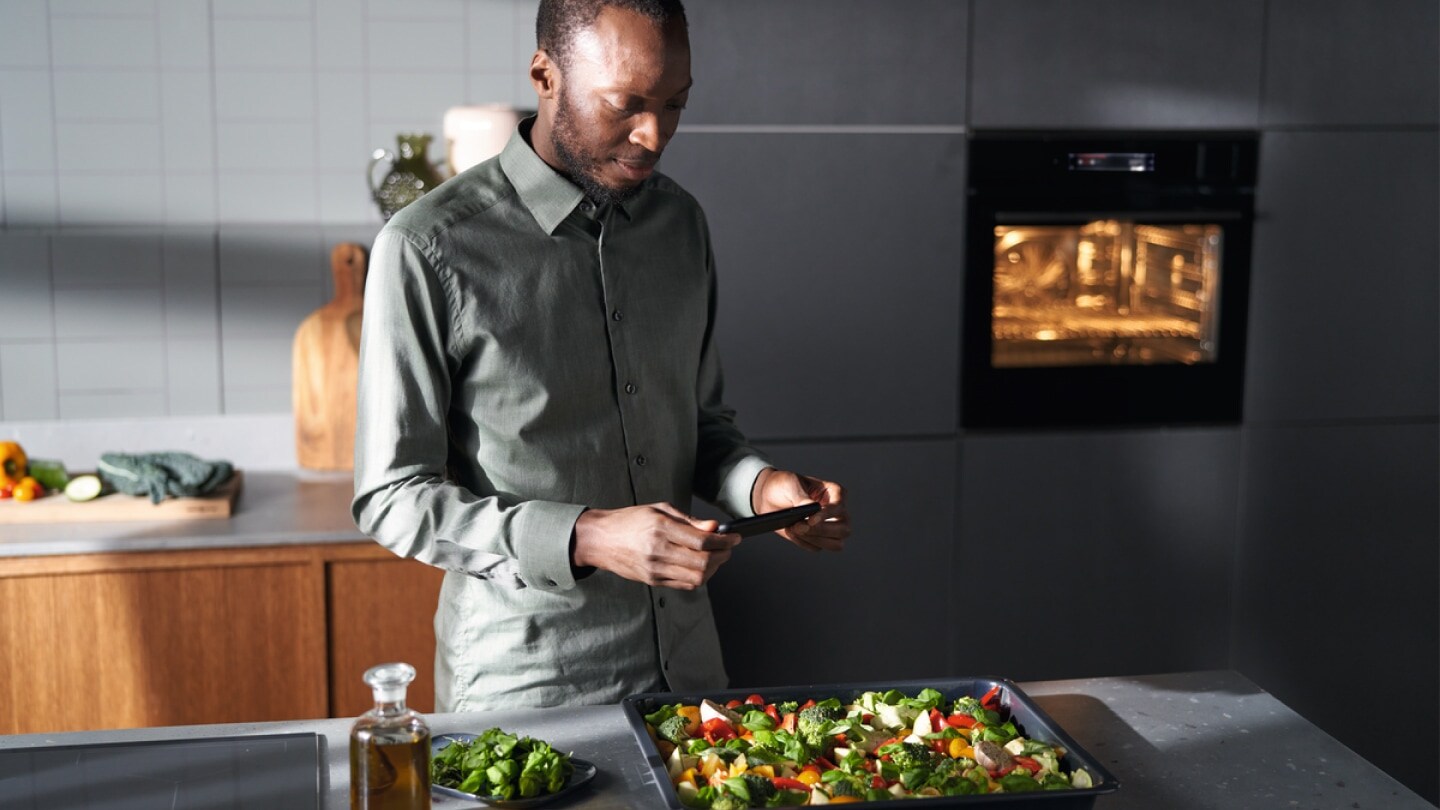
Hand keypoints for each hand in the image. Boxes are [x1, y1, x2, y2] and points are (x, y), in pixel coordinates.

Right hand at [572, 502, 739, 589]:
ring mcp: (655, 569)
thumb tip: (713, 528)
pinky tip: (702, 566)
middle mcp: (658, 551)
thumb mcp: (659, 510)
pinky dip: (699, 577)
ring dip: (713, 569)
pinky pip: (684, 584)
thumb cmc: (629, 520)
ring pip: (696, 577)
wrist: (601, 539)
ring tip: (717, 557)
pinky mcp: (653, 580)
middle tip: (729, 548)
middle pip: (703, 562)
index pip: (702, 541)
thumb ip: (688, 520)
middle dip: (723, 555)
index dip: (724, 541)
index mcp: (661, 529)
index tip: (734, 537)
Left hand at [750, 467, 849, 551]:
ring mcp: (830, 528)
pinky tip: (791, 531)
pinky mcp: (818, 539)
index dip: (827, 515)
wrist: (768, 497)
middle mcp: (838, 512)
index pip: (839, 507)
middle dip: (820, 531)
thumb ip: (802, 497)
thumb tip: (813, 509)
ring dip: (813, 540)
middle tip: (798, 526)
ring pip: (835, 544)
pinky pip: (816, 547)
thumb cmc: (783, 485)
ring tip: (794, 528)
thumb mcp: (790, 484)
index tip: (810, 520)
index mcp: (835, 493)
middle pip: (843, 530)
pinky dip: (803, 542)